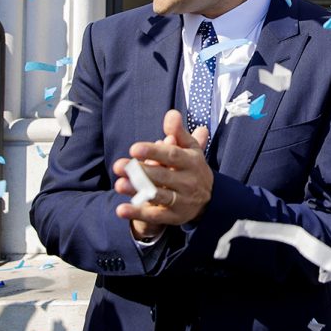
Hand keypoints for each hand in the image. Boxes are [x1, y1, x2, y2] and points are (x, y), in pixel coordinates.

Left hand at [112, 109, 211, 237]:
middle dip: (140, 171)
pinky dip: (138, 213)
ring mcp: (182, 200)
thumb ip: (178, 132)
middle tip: (119, 165)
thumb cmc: (193, 167)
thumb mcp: (190, 148)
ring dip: (138, 191)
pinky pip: (155, 216)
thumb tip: (171, 113)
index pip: (172, 156)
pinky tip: (121, 209)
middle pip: (163, 176)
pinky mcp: (174, 217)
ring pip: (158, 196)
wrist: (211, 199)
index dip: (154, 152)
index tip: (134, 148)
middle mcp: (187, 181)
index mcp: (191, 162)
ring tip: (119, 185)